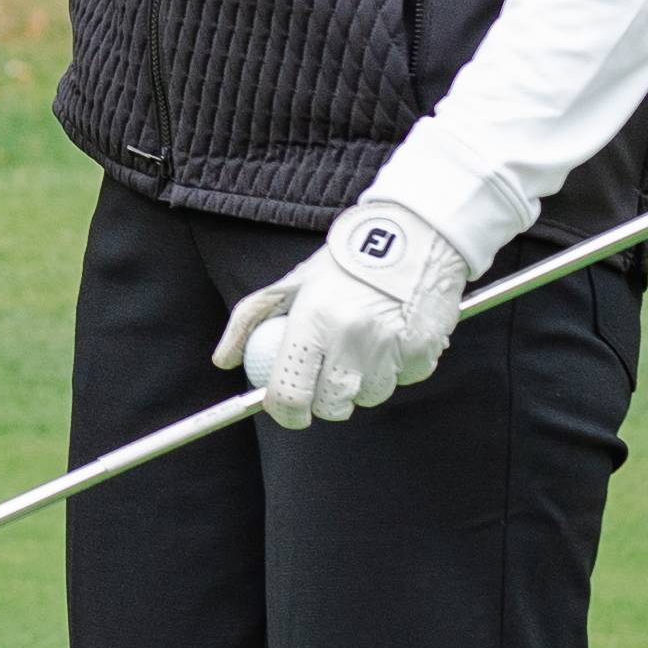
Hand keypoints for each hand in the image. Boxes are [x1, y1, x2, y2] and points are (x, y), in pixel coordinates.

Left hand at [211, 198, 471, 426]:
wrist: (415, 234)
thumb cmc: (347, 261)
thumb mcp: (292, 282)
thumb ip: (250, 320)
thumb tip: (224, 360)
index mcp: (314, 320)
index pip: (290, 394)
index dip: (286, 413)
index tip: (289, 412)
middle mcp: (352, 337)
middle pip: (331, 406)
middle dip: (325, 401)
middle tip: (327, 379)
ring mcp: (391, 347)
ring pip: (369, 398)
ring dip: (362, 384)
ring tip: (364, 348)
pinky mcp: (423, 351)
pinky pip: (403, 381)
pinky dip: (396, 370)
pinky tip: (393, 339)